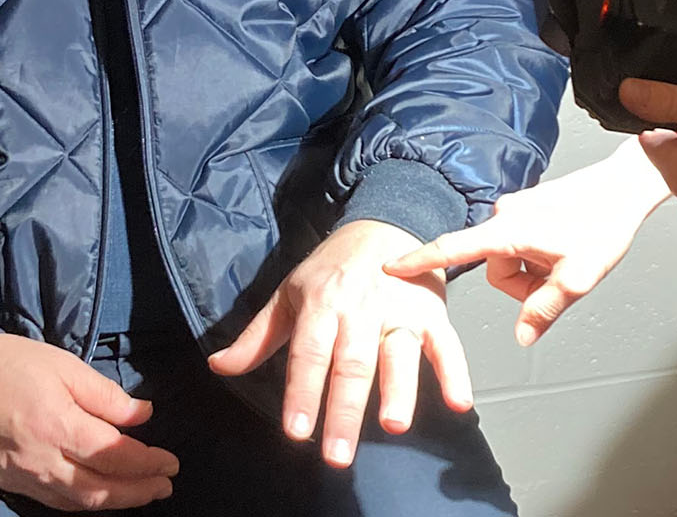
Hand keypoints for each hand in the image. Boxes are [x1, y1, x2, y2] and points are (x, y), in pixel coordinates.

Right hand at [0, 333, 179, 510]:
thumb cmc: (11, 363)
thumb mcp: (64, 365)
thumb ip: (105, 395)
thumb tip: (143, 415)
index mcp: (58, 424)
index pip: (114, 455)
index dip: (147, 462)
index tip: (171, 462)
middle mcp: (42, 459)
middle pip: (100, 489)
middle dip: (138, 491)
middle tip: (165, 485)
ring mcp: (24, 476)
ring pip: (78, 503)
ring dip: (115, 502)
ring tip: (143, 493)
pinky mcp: (10, 483)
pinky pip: (55, 502)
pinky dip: (84, 503)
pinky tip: (101, 495)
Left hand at [207, 219, 471, 466]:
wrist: (385, 221)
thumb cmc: (333, 267)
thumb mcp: (290, 293)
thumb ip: (257, 336)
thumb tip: (218, 367)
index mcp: (322, 305)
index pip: (309, 355)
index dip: (302, 393)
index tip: (296, 431)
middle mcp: (361, 310)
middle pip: (352, 365)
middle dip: (345, 410)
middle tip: (338, 455)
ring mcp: (400, 312)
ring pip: (398, 355)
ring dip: (398, 390)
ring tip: (394, 424)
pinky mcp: (433, 314)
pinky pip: (447, 345)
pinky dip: (455, 372)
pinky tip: (458, 402)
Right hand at [383, 139, 669, 345]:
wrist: (623, 189)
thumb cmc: (604, 225)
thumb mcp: (578, 278)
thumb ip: (544, 310)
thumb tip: (522, 336)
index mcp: (510, 230)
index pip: (454, 249)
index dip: (421, 261)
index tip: (392, 268)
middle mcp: (506, 215)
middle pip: (496, 269)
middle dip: (525, 283)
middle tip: (560, 276)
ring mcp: (516, 211)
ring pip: (510, 260)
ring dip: (535, 270)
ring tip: (566, 258)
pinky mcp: (527, 210)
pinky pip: (521, 245)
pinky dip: (540, 255)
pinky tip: (566, 247)